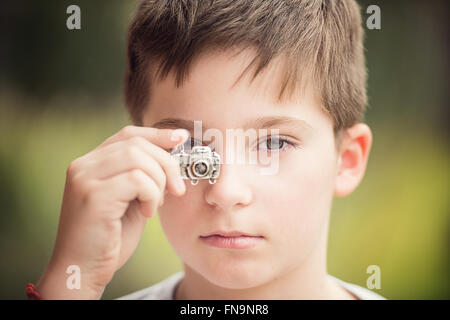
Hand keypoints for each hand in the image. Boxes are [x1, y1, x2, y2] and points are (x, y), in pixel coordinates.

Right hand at [36, 126, 188, 298]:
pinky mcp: (93, 195)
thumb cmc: (110, 236)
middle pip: (137, 144)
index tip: (181, 139)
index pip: (128, 135)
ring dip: (159, 181)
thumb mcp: (130, 198)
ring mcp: (85, 179)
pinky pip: (137, 180)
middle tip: (176, 189)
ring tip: (156, 204)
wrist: (83, 269)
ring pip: (138, 158)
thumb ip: (143, 175)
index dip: (157, 134)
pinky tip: (147, 213)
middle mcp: (83, 166)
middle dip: (166, 163)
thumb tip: (172, 149)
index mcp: (91, 163)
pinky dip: (151, 194)